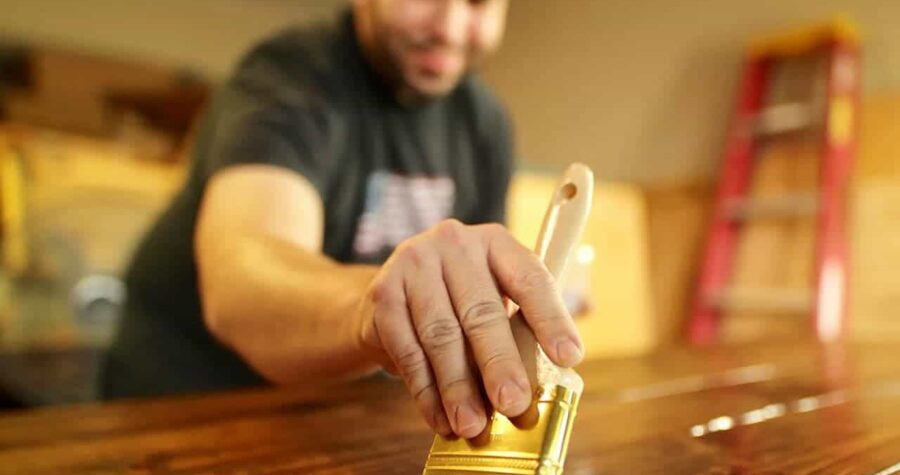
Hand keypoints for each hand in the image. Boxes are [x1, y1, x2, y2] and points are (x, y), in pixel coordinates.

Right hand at [354, 219, 583, 438]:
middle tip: (514, 404)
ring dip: (459, 387)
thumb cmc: (456, 301)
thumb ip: (522, 325)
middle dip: (500, 364)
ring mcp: (413, 265)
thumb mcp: (493, 296)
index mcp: (495, 242)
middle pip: (481, 311)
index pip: (529, 278)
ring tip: (473, 424)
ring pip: (441, 336)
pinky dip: (426, 391)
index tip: (569, 356)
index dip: (551, 319)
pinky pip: (408, 350)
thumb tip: (559, 371)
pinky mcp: (382, 293)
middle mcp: (454, 244)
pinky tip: (440, 418)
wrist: (387, 296)